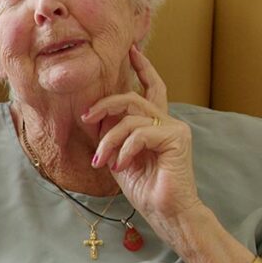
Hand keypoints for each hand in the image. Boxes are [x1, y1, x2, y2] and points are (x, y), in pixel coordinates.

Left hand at [83, 46, 202, 236]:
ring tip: (101, 160)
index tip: (131, 50)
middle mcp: (166, 120)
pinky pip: (140, 133)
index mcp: (153, 123)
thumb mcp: (115, 154)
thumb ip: (109, 132)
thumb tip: (92, 112)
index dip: (142, 68)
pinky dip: (123, 149)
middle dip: (103, 105)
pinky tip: (120, 166)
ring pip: (130, 117)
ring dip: (108, 139)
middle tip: (85, 117)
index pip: (151, 87)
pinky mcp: (177, 138)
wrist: (164, 211)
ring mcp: (174, 127)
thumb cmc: (142, 186)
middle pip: (131, 97)